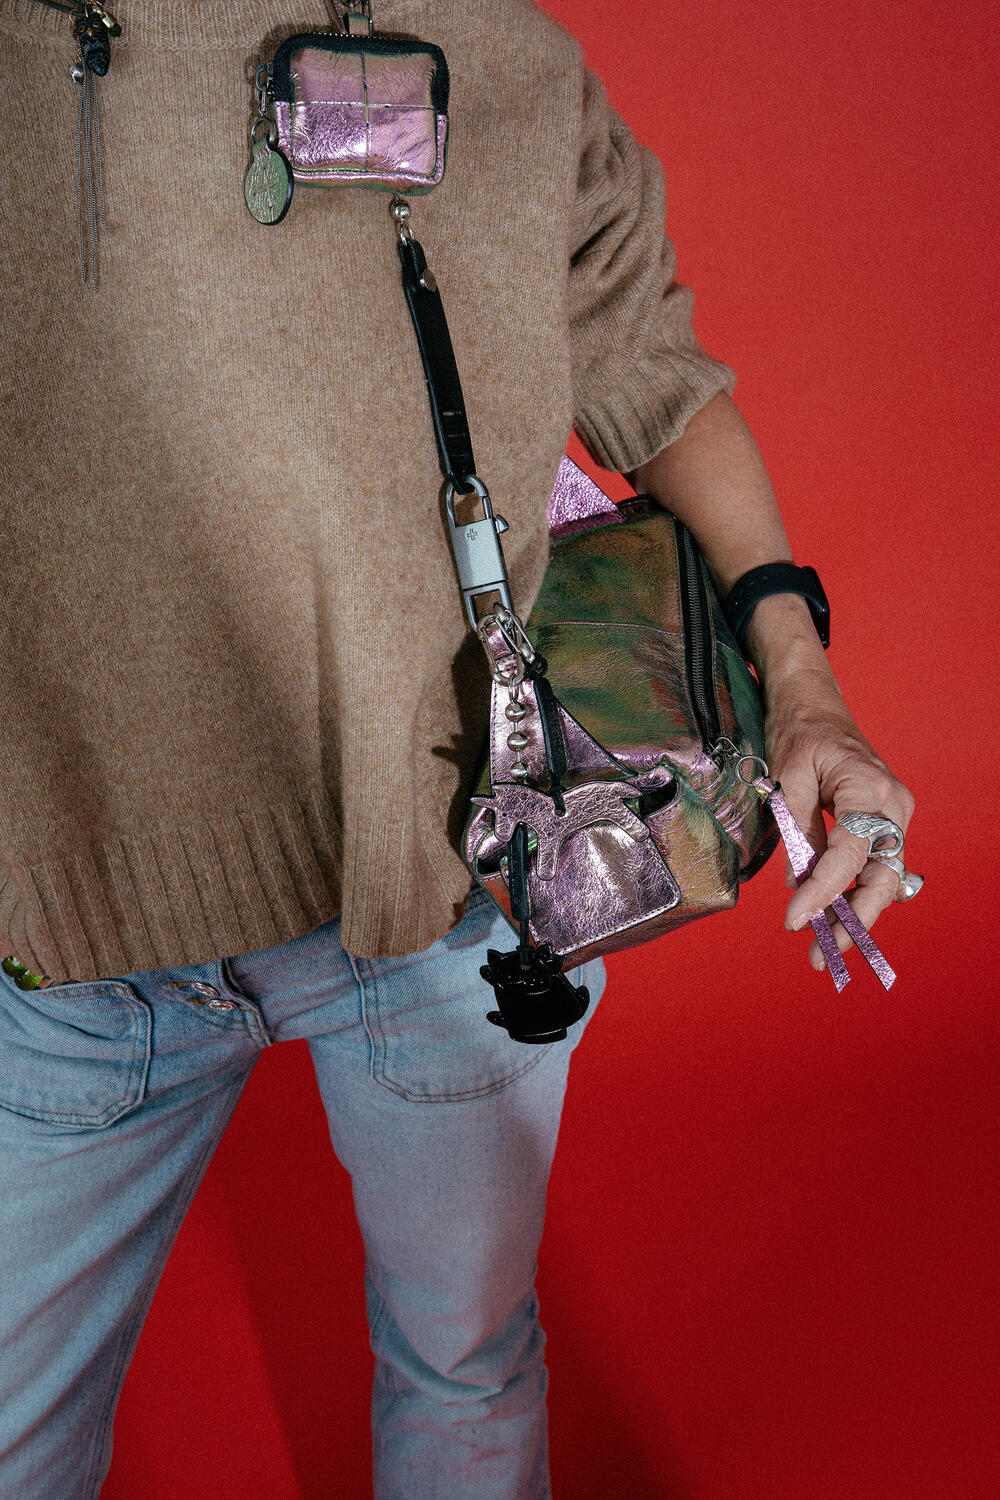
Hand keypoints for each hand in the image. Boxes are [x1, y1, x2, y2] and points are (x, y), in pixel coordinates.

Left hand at [764, 665, 915, 969]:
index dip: (823, 892)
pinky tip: (832, 918)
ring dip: (854, 914)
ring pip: (881, 878)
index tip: (795, 921)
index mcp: (869, 789)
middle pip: (882, 876)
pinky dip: (854, 893)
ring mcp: (893, 816)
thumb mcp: (787, 778)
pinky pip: (873, 866)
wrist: (814, 707)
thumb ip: (797, 831)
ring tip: (823, 949)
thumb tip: (796, 883)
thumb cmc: (800, 734)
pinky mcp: (883, 824)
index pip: (849, 854)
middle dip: (854, 920)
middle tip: (822, 956)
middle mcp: (892, 806)